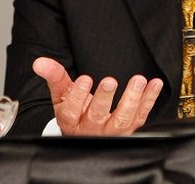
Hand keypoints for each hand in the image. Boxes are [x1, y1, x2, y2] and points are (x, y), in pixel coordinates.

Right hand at [32, 57, 162, 135]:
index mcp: (71, 121)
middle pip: (97, 116)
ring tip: (138, 80)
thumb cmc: (76, 110)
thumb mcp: (62, 95)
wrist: (89, 132)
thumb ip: (54, 77)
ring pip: (122, 119)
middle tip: (110, 81)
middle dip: (104, 98)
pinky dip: (149, 100)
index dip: (77, 96)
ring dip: (132, 99)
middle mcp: (92, 130)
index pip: (71, 111)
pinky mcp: (130, 128)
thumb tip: (39, 62)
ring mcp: (112, 132)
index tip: (85, 79)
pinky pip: (141, 116)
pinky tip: (154, 84)